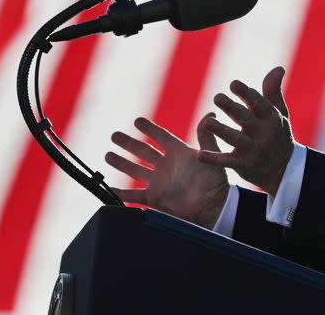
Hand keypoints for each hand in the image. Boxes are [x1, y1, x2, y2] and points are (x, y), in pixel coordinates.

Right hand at [105, 115, 228, 228]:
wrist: (214, 209)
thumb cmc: (216, 183)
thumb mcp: (212, 156)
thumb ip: (207, 137)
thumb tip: (210, 115)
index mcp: (179, 153)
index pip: (161, 136)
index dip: (149, 128)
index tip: (137, 121)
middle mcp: (166, 166)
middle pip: (143, 151)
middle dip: (128, 143)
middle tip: (114, 135)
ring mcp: (159, 182)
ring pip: (135, 170)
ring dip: (121, 163)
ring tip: (108, 155)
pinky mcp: (155, 198)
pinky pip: (134, 195)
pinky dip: (121, 192)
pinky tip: (109, 187)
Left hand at [198, 66, 293, 194]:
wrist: (283, 169)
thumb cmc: (277, 133)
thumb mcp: (278, 113)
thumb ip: (273, 91)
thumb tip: (278, 68)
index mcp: (272, 118)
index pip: (259, 104)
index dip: (246, 93)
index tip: (233, 84)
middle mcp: (264, 134)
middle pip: (246, 119)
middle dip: (232, 108)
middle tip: (217, 97)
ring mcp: (254, 150)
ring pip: (235, 139)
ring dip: (221, 130)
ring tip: (207, 122)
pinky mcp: (243, 165)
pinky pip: (226, 161)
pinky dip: (213, 159)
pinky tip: (200, 154)